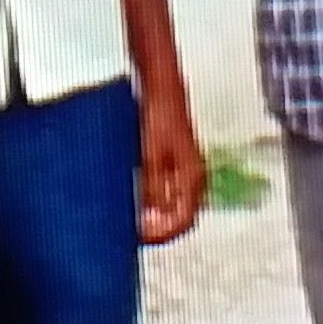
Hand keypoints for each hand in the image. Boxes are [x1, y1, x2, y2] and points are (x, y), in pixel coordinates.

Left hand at [136, 93, 206, 246]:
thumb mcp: (152, 155)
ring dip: (154, 215)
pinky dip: (151, 200)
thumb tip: (153, 220)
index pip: (183, 221)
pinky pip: (166, 190)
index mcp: (192, 177)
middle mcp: (192, 176)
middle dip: (157, 228)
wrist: (160, 84)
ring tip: (130, 218)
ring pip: (173, 204)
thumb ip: (153, 188)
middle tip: (131, 232)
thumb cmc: (158, 115)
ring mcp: (184, 168)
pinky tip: (132, 196)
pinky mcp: (173, 160)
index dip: (162, 235)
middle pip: (180, 216)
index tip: (140, 239)